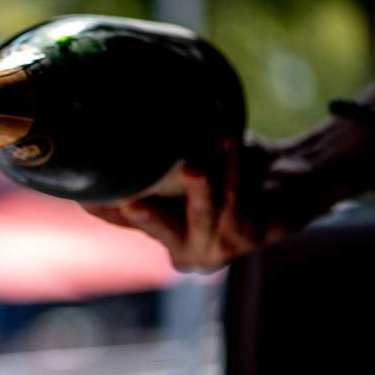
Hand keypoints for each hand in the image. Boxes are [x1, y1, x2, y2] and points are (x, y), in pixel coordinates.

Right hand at [82, 124, 374, 271]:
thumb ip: (152, 160)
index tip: (77, 186)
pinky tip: (228, 141)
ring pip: (201, 212)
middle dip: (141, 213)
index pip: (119, 218)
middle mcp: (183, 251)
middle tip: (125, 199)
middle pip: (155, 227)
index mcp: (160, 234)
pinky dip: (232, 169)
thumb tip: (101, 123)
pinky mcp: (248, 240)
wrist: (296, 177)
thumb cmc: (234, 166)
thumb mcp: (183, 161)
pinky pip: (237, 201)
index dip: (100, 203)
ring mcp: (216, 251)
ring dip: (199, 185)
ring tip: (191, 163)